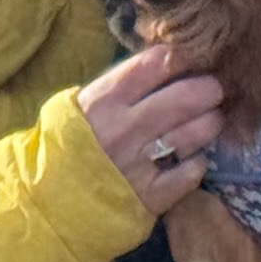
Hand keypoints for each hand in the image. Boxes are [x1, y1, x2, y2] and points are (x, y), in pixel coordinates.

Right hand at [79, 46, 226, 217]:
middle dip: (209, 88)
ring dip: (210, 123)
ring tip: (210, 121)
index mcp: (105, 100)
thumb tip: (163, 64)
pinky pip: (192, 172)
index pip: (158, 63)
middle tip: (214, 90)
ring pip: (195, 132)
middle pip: (187, 96)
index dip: (184, 57)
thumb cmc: (68, 146)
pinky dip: (197, 163)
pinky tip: (191, 160)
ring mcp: (140, 163)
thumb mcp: (81, 106)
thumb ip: (119, 87)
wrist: (46, 204)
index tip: (194, 59)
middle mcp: (125, 128)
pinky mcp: (151, 196)